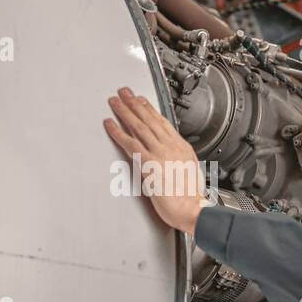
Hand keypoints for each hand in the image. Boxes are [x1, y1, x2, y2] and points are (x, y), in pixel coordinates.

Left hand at [104, 87, 204, 234]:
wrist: (192, 208)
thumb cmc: (191, 197)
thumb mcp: (191, 172)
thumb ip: (179, 161)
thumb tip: (172, 158)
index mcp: (183, 148)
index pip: (164, 123)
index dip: (150, 110)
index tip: (142, 101)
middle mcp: (171, 147)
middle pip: (150, 120)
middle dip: (135, 104)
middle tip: (125, 93)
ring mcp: (160, 153)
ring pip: (139, 126)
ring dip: (125, 111)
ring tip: (115, 101)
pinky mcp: (148, 163)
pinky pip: (129, 143)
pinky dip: (118, 131)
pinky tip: (110, 124)